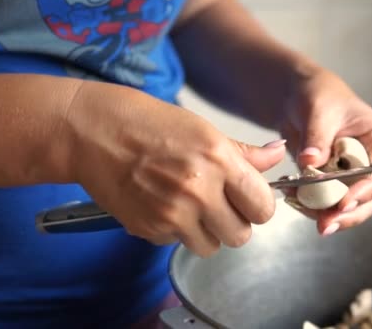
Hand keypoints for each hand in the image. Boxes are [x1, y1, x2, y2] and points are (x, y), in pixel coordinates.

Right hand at [64, 81, 285, 256]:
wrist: (93, 131)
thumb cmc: (149, 124)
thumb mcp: (204, 130)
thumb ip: (244, 153)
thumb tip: (277, 156)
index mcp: (219, 160)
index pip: (262, 207)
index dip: (258, 206)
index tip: (249, 201)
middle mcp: (199, 190)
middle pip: (240, 236)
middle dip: (233, 223)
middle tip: (218, 205)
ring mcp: (172, 213)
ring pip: (210, 247)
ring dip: (205, 232)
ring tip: (189, 206)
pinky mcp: (149, 229)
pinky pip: (177, 243)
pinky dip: (174, 231)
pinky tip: (162, 204)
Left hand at [278, 67, 371, 234]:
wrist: (296, 99)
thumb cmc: (317, 95)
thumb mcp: (318, 110)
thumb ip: (317, 136)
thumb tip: (311, 161)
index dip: (368, 190)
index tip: (345, 202)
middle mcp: (370, 161)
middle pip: (370, 198)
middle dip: (348, 214)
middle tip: (325, 224)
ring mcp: (351, 176)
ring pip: (348, 206)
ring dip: (325, 213)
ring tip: (299, 207)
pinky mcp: (331, 184)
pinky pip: (325, 203)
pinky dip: (309, 205)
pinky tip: (292, 198)